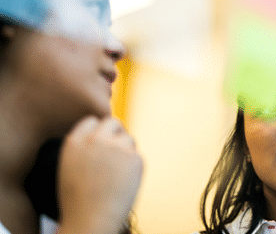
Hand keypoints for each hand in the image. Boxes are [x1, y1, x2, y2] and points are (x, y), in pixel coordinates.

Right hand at [57, 116, 142, 233]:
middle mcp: (95, 139)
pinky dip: (134, 167)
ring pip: (128, 139)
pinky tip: (124, 182)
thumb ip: (85, 149)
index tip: (103, 139)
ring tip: (117, 176)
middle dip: (117, 133)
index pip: (92, 121)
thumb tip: (104, 136)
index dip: (100, 130)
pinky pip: (137, 156)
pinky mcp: (134, 156)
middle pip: (113, 122)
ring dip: (127, 151)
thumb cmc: (79, 201)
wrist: (91, 220)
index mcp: (75, 142)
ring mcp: (115, 146)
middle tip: (119, 149)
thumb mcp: (71, 168)